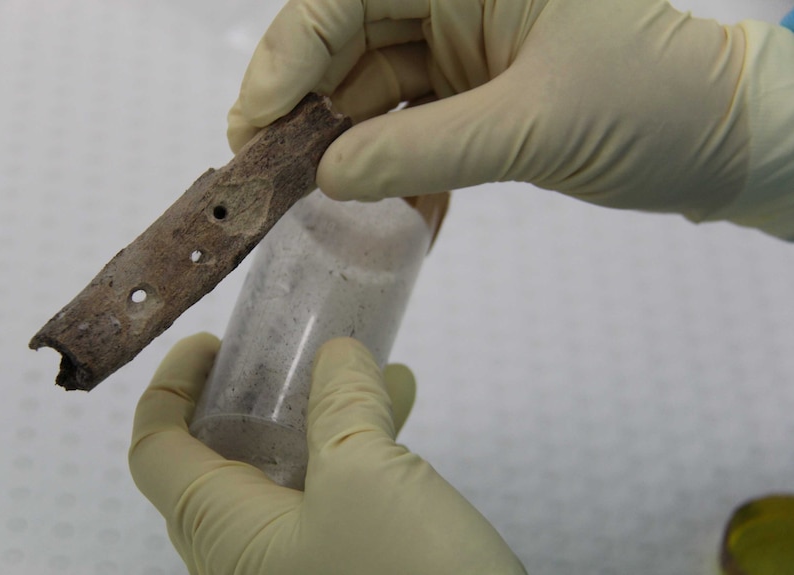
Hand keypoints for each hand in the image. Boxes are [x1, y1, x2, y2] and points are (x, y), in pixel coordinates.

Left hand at [129, 333, 525, 574]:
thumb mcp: (366, 472)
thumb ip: (343, 402)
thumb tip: (339, 355)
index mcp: (223, 534)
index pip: (156, 450)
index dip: (170, 387)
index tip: (211, 345)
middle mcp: (246, 558)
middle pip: (217, 461)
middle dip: (249, 397)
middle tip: (284, 356)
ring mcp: (297, 568)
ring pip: (284, 476)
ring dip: (316, 416)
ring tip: (363, 369)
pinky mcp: (344, 570)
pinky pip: (329, 499)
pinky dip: (355, 449)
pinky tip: (400, 411)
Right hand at [229, 0, 793, 238]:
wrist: (718, 144)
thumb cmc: (653, 105)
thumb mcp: (532, 126)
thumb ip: (420, 148)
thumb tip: (327, 175)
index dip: (290, 54)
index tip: (254, 124)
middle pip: (348, 44)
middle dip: (309, 113)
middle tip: (270, 177)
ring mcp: (462, 48)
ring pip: (374, 95)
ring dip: (350, 155)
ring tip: (321, 210)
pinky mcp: (472, 96)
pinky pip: (411, 131)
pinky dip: (397, 175)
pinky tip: (391, 218)